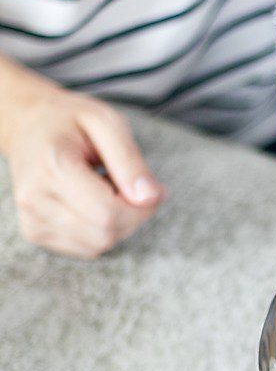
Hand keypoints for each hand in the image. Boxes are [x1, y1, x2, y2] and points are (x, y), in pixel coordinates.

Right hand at [0, 59, 164, 258]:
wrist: (28, 126)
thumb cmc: (70, 121)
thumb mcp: (107, 123)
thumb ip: (130, 161)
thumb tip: (151, 198)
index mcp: (52, 166)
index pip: (108, 213)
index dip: (142, 208)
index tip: (153, 189)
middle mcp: (35, 198)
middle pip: (105, 234)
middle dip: (132, 216)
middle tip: (131, 187)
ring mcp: (31, 219)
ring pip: (97, 246)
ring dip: (117, 224)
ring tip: (106, 189)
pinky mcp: (34, 233)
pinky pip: (86, 249)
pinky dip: (100, 230)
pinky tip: (93, 203)